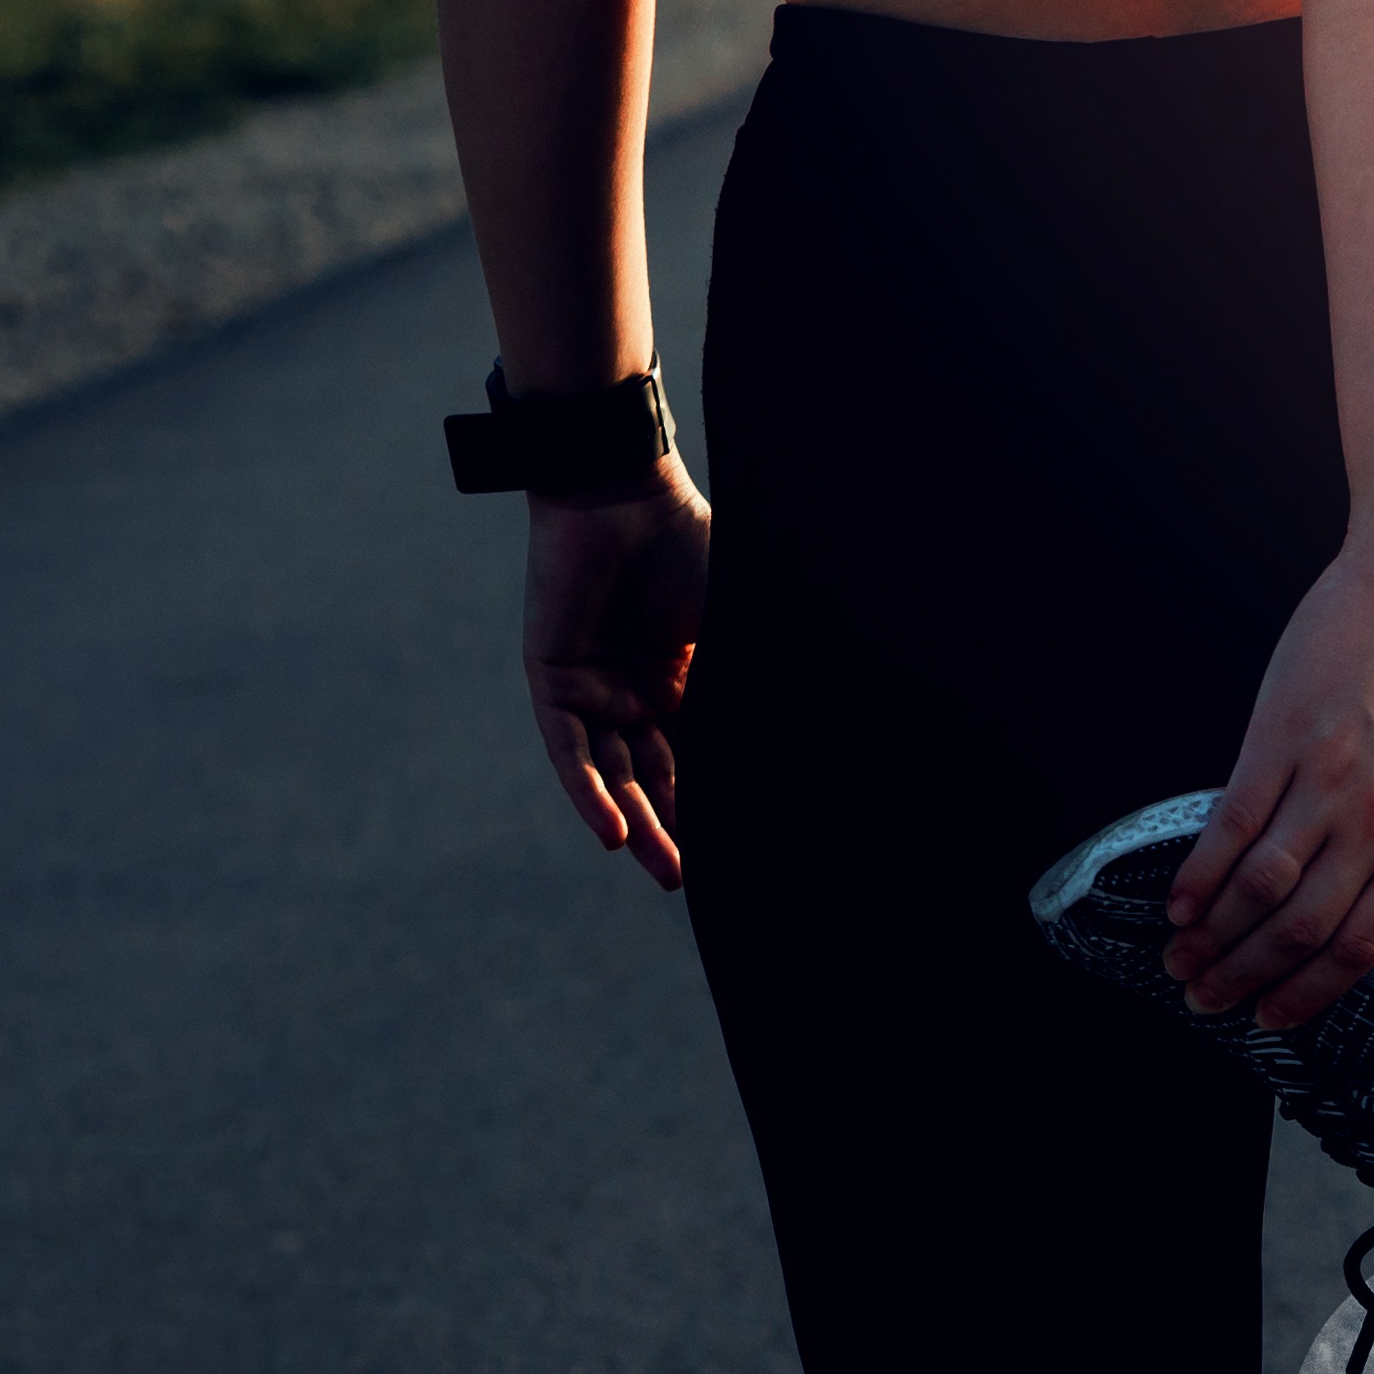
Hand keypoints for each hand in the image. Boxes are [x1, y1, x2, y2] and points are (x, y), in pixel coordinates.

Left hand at [521, 475, 711, 888]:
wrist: (622, 490)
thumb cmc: (690, 546)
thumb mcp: (737, 632)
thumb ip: (747, 691)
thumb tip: (821, 762)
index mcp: (682, 680)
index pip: (699, 758)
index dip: (717, 803)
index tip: (746, 852)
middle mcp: (635, 691)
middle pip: (656, 778)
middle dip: (676, 831)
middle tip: (696, 883)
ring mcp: (593, 687)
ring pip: (613, 774)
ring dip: (637, 823)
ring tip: (667, 871)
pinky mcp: (553, 678)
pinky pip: (569, 750)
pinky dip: (588, 792)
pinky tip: (611, 835)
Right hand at [1165, 548, 1373, 1027]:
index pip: (1364, 944)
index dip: (1311, 991)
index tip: (1273, 1016)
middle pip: (1300, 927)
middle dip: (1245, 976)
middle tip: (1206, 999)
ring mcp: (1325, 781)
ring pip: (1260, 887)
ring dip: (1213, 936)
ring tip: (1181, 961)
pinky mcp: (1279, 740)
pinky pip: (1232, 825)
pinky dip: (1201, 874)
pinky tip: (1179, 904)